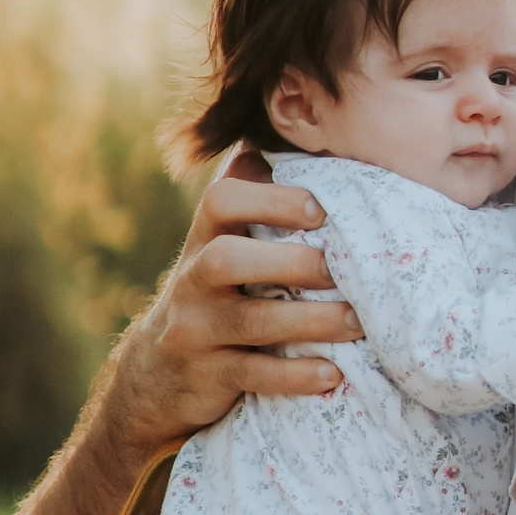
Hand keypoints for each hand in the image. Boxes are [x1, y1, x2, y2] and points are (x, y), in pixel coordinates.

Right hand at [114, 151, 361, 451]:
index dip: (270, 200)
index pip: (221, 202)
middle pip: (227, 260)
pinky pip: (251, 376)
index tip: (320, 210)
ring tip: (358, 323)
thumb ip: (249, 198)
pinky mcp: (207, 377)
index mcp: (204, 238)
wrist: (157, 372)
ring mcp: (196, 330)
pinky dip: (294, 376)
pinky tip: (332, 375)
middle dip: (290, 262)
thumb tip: (289, 138)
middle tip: (344, 269)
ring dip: (309, 321)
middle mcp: (192, 279)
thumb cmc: (216, 294)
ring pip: (248, 321)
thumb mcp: (222, 245)